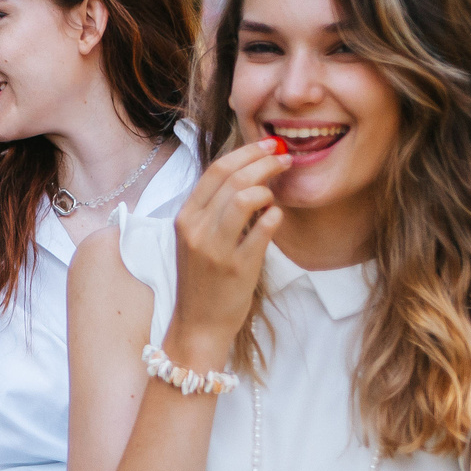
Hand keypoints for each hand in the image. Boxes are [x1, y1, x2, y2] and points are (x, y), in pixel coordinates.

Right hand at [165, 138, 289, 369]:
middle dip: (265, 161)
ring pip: (246, 197)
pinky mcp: (236, 267)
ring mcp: (215, 248)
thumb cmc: (202, 280)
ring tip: (279, 190)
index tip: (268, 145)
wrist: (198, 324)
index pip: (215, 171)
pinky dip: (274, 216)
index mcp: (184, 218)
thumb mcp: (197, 240)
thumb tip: (248, 176)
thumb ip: (215, 210)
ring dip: (270, 186)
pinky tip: (276, 217)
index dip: (245, 152)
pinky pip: (262, 229)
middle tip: (285, 159)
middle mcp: (195, 229)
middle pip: (233, 178)